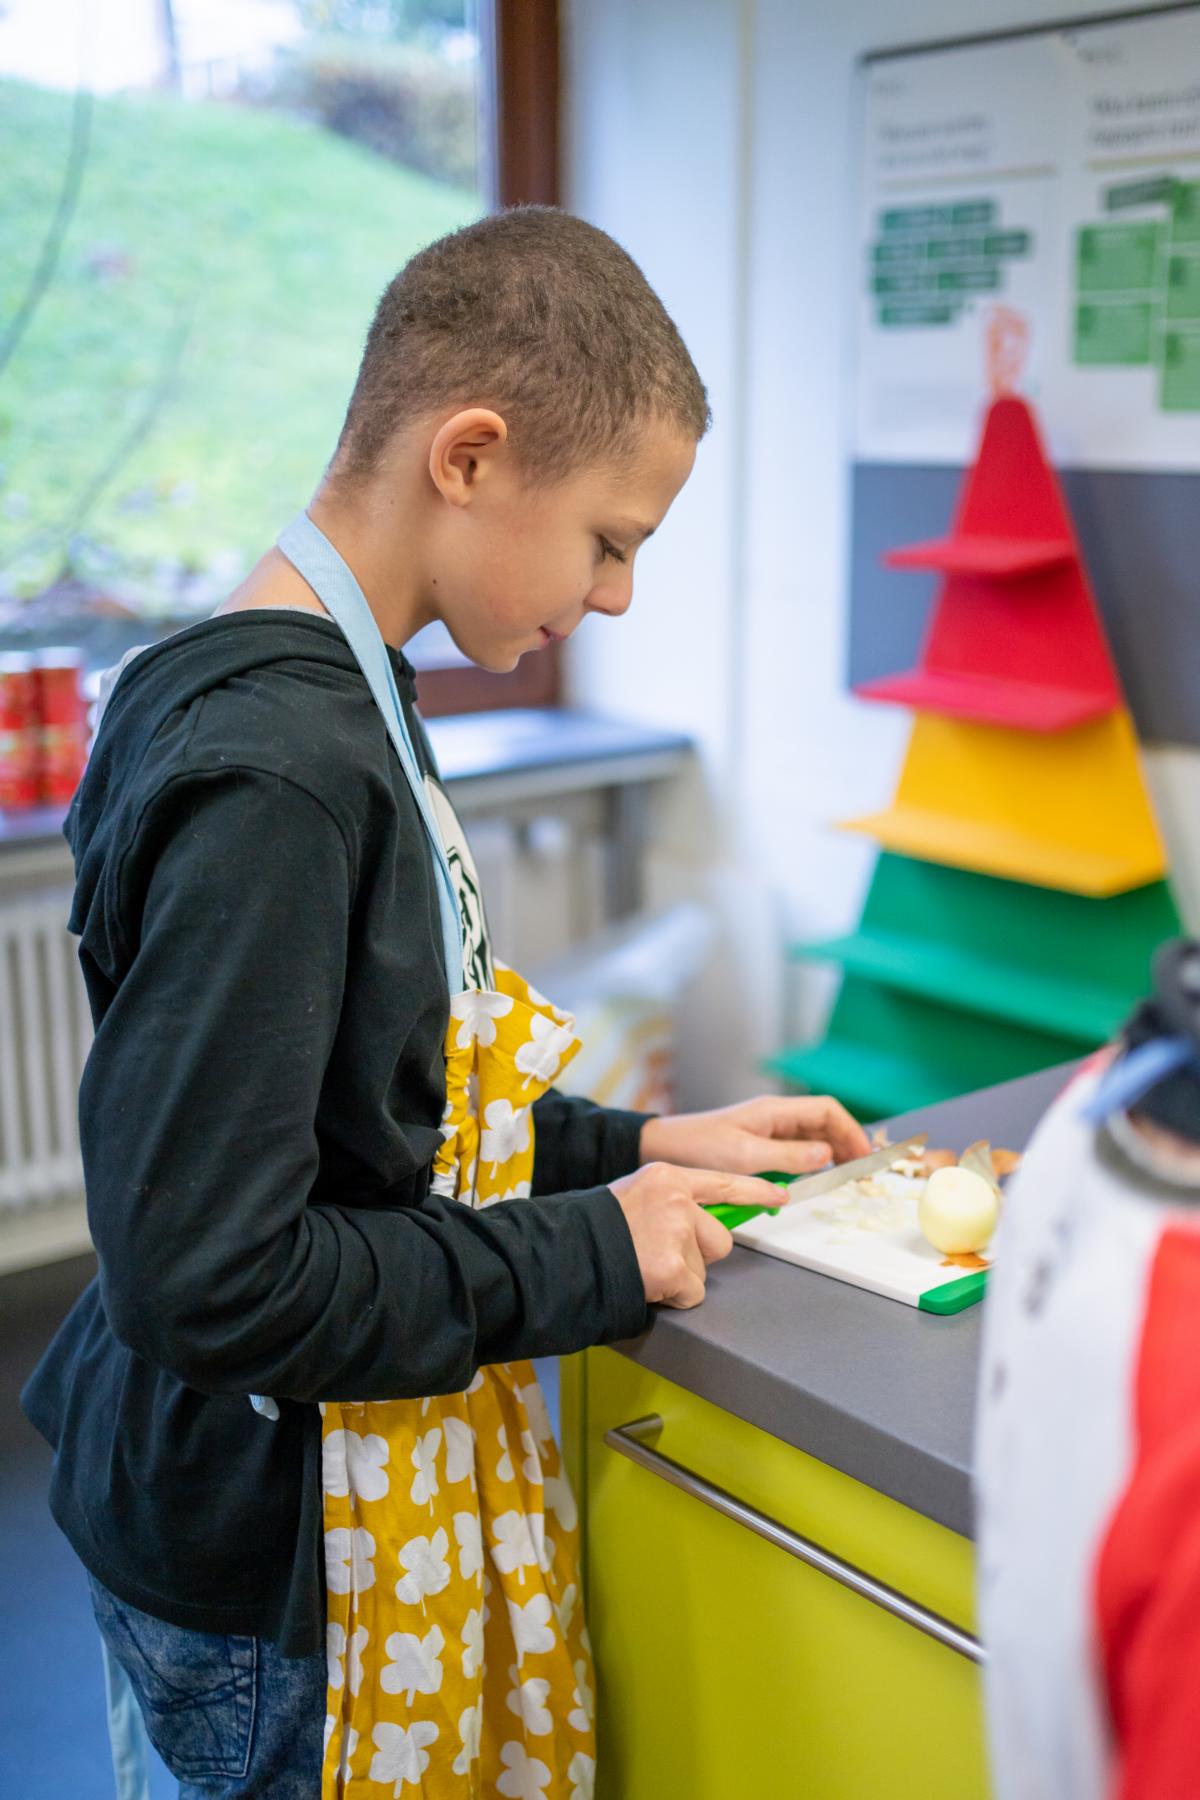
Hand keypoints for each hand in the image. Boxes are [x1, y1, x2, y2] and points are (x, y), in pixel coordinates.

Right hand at [609, 1163, 785, 1308]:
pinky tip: (646, 1281)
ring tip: (645, 1265)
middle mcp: (677, 1200)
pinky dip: (673, 1296)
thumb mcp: (635, 1194)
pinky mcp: (673, 1267)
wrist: (564, 1252)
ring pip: (705, 1268)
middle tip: (659, 1253)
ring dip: (682, 1276)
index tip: (782, 1194)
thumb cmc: (595, 1228)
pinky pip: (692, 1293)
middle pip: (720, 1238)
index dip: (756, 1190)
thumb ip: (670, 1200)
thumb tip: (704, 1221)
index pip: (724, 1182)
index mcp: (667, 1177)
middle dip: (699, 1254)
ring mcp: (676, 1233)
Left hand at [639, 1095, 871, 1179]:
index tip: (865, 1155)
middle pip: (824, 1124)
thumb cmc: (699, 1147)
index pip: (827, 1111)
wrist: (664, 1148)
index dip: (851, 1131)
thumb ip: (788, 1156)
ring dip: (829, 1157)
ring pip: (811, 1140)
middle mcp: (776, 1116)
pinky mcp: (759, 1145)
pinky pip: (793, 1153)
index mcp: (775, 1110)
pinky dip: (806, 1166)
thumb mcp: (745, 1156)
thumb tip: (827, 1154)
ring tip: (843, 1178)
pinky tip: (809, 1182)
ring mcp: (768, 1130)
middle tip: (861, 1172)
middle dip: (846, 1145)